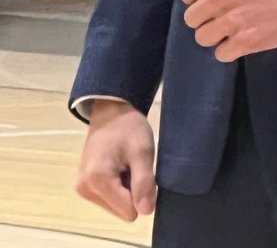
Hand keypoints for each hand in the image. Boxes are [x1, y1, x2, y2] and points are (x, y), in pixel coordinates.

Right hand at [76, 100, 155, 221]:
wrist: (110, 113)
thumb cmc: (128, 127)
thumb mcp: (143, 150)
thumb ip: (144, 182)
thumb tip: (146, 212)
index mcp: (98, 179)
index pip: (128, 210)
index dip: (141, 193)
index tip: (141, 170)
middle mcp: (85, 189)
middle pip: (121, 210)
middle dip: (132, 191)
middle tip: (133, 166)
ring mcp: (82, 189)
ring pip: (115, 206)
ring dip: (125, 189)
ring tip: (125, 165)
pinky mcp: (83, 187)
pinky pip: (109, 199)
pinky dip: (117, 186)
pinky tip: (118, 167)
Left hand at [164, 0, 276, 61]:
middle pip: (192, 19)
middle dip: (207, 17)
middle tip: (228, 11)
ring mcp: (231, 21)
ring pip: (203, 38)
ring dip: (217, 35)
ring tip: (235, 25)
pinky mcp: (245, 42)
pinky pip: (221, 54)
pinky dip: (230, 49)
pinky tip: (244, 37)